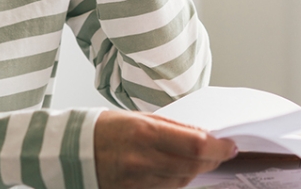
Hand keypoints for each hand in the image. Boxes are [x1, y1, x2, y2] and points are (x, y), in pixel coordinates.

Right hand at [94, 110, 237, 188]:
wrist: (70, 152)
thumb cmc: (105, 129)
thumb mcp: (139, 118)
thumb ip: (173, 128)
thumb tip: (203, 134)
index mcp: (145, 134)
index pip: (196, 145)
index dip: (219, 148)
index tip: (230, 146)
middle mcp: (143, 161)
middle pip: (193, 166)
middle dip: (212, 160)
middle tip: (222, 152)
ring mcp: (138, 181)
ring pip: (182, 181)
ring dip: (196, 170)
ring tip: (199, 158)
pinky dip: (178, 181)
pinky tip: (178, 170)